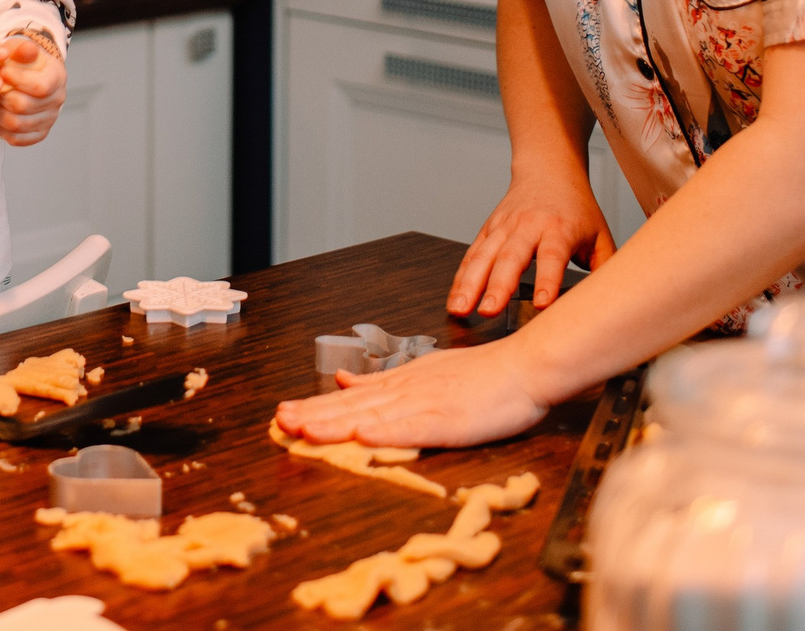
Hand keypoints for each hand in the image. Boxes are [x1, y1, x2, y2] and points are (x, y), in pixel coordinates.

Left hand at [0, 33, 65, 146]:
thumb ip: (23, 49)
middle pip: (24, 107)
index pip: (40, 87)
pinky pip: (15, 138)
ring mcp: (48, 120)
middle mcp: (57, 101)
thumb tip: (26, 50)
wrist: (27, 74)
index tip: (0, 71)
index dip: (17, 80)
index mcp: (57, 77)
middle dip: (0, 96)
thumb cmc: (22, 60)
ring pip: (16, 124)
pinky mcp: (37, 134)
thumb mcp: (21, 48)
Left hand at [272, 340, 554, 450]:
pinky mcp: (449, 420)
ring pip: (372, 416)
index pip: (349, 399)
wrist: (525, 367)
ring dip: (336, 424)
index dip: (315, 407)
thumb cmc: (480, 376)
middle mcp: (406, 392)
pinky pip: (413, 429)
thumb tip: (343, 382)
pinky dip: (387, 432)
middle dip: (313, 415)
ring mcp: (426, 405)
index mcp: (400, 384)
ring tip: (303, 429)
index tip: (283, 413)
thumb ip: (383, 382)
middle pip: (351, 407)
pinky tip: (362, 436)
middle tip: (279, 422)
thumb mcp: (424, 372)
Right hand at [448, 165, 615, 318]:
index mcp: (560, 228)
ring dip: (470, 283)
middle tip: (489, 311)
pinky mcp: (489, 229)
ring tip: (460, 308)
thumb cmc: (577, 209)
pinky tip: (456, 297)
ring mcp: (505, 226)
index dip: (548, 281)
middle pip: (511, 257)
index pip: (552, 257)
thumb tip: (609, 305)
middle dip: (498, 285)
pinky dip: (462, 276)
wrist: (549, 171)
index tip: (542, 306)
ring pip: (484, 256)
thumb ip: (605, 269)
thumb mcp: (600, 236)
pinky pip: (473, 254)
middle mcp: (528, 226)